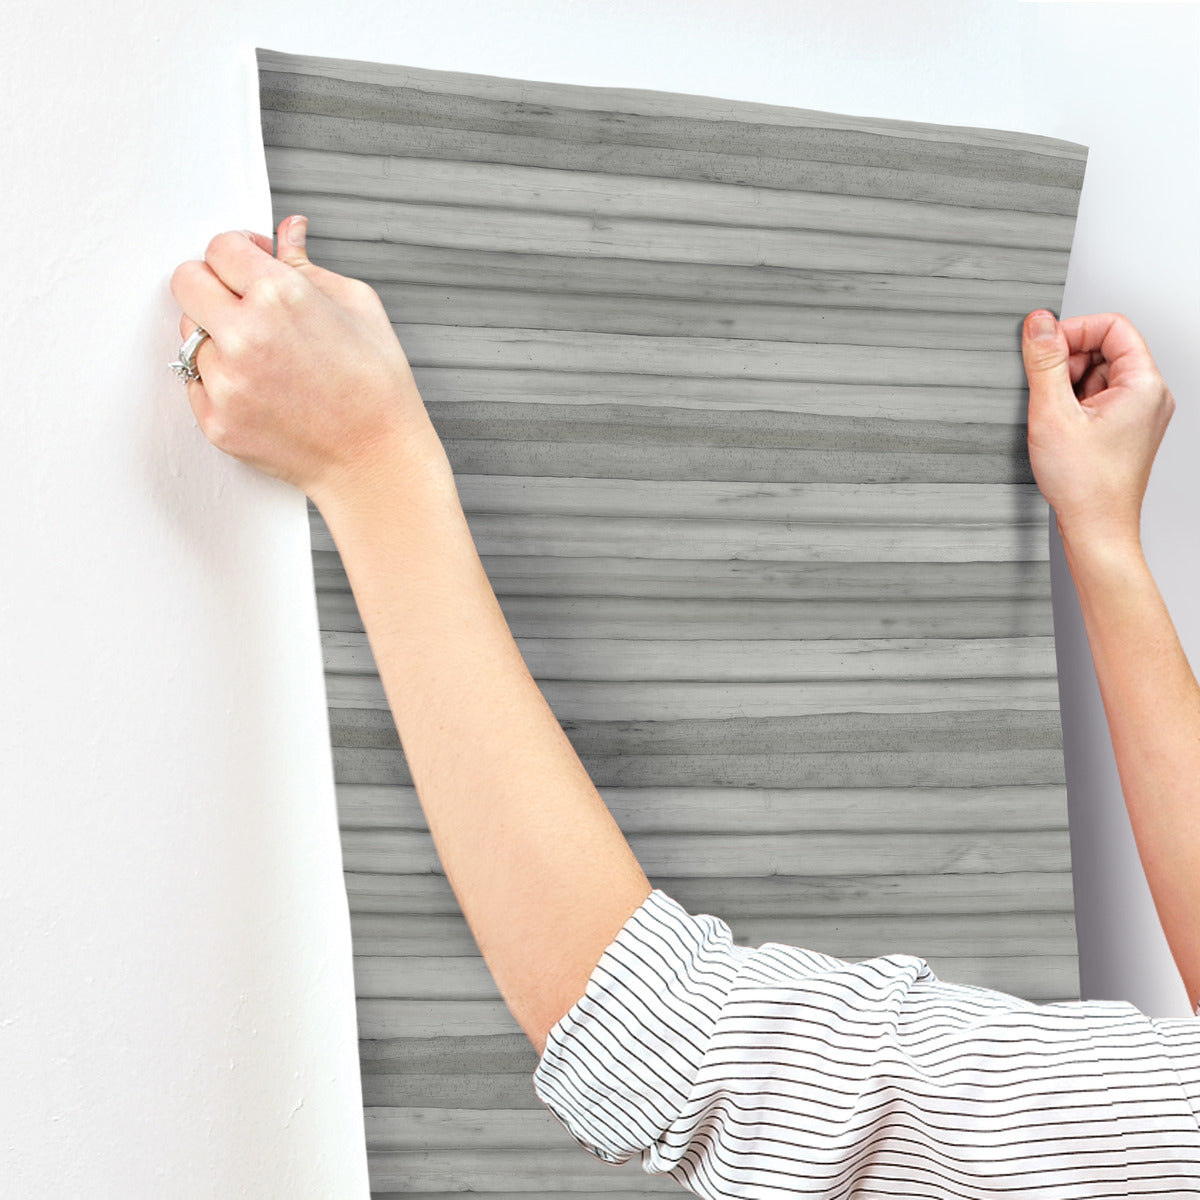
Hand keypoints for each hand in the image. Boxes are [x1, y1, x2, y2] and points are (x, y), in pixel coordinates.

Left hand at [168, 215, 439, 507]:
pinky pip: (195, 382)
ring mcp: (225, 382)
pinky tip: (261, 389)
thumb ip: (308, 265)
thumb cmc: (377, 387)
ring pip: (189, 334)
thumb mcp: (358, 307)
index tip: (251, 265)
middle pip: (186, 281)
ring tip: (263, 356)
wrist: (376, 460)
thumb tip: (287, 231)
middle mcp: (244, 335)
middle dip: (213, 284)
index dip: (239, 252)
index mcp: (280, 296)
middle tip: (243, 302)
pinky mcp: (216, 420)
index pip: (220, 247)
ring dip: (216, 336)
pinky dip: (220, 380)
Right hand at [1021, 309, 1174, 549]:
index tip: (1044, 348)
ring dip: (1068, 387)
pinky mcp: (1126, 430)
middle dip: (1068, 362)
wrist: (1096, 529)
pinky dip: (1074, 406)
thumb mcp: (1052, 413)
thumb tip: (1038, 323)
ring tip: (1055, 418)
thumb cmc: (1085, 485)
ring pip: (1098, 375)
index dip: (1074, 331)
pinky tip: (1061, 430)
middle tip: (1046, 390)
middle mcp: (1149, 396)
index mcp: (1143, 385)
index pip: (1112, 327)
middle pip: (1105, 350)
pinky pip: (1098, 400)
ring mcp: (1139, 414)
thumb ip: (1044, 362)